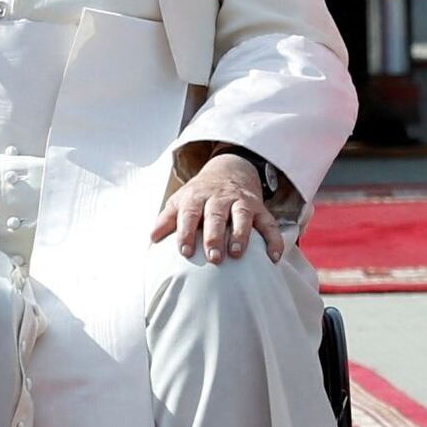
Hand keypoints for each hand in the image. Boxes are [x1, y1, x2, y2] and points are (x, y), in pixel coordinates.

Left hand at [153, 145, 283, 263]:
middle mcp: (220, 198)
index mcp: (197, 196)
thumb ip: (167, 218)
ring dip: (241, 234)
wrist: (230, 169)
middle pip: (216, 215)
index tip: (184, 251)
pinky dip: (274, 240)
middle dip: (214, 236)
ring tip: (237, 253)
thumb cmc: (200, 193)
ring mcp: (241, 202)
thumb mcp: (181, 200)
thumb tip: (152, 239)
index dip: (186, 232)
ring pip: (242, 215)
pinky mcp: (260, 208)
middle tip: (213, 258)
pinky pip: (269, 223)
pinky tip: (273, 257)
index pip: (190, 213)